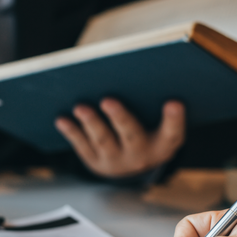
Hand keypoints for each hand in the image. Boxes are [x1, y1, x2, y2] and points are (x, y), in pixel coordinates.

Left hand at [55, 99, 184, 178]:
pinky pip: (82, 146)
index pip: (173, 133)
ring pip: (103, 141)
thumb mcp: (158, 123)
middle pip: (131, 135)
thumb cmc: (148, 130)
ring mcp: (117, 161)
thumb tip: (135, 70)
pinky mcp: (96, 162)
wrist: (132, 166)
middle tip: (108, 100)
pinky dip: (72, 132)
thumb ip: (153, 103)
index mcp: (163, 144)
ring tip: (80, 107)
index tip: (174, 102)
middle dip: (120, 117)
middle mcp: (142, 155)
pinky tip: (62, 119)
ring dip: (91, 123)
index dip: (174, 119)